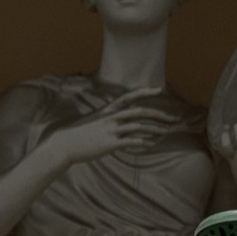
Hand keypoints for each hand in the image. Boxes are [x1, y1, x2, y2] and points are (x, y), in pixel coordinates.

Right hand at [52, 92, 173, 170]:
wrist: (64, 143)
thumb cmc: (77, 134)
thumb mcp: (91, 121)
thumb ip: (104, 117)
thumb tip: (111, 117)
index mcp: (107, 110)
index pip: (129, 96)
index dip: (144, 92)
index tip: (158, 91)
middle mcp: (111, 117)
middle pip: (140, 111)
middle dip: (158, 114)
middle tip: (172, 119)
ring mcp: (111, 130)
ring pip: (139, 126)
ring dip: (155, 129)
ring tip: (166, 132)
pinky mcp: (110, 143)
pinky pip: (131, 142)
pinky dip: (144, 143)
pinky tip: (152, 144)